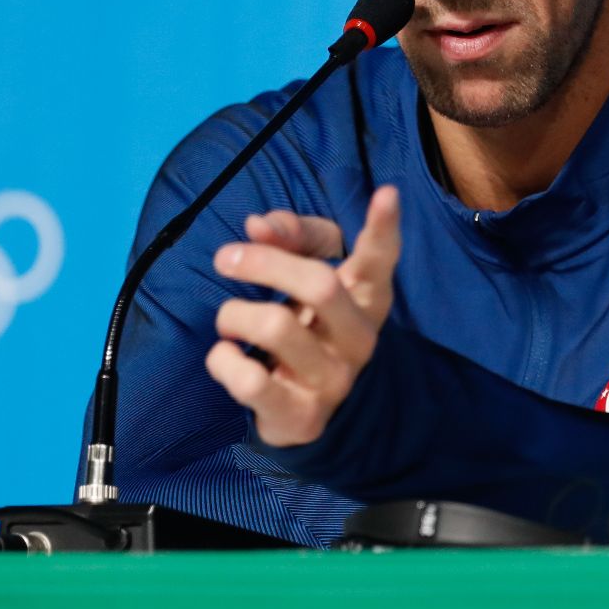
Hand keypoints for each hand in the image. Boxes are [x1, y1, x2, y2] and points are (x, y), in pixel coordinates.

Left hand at [204, 185, 401, 446]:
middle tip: (225, 258)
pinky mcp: (302, 416)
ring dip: (234, 315)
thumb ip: (290, 238)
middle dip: (264, 263)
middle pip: (320, 284)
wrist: (309, 412)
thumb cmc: (308, 325)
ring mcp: (333, 379)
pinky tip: (225, 355)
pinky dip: (222, 361)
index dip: (383, 228)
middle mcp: (359, 339)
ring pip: (276, 327)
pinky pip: (250, 380)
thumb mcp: (306, 275)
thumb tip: (257, 225)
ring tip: (229, 321)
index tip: (387, 193)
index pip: (379, 260)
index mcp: (366, 299)